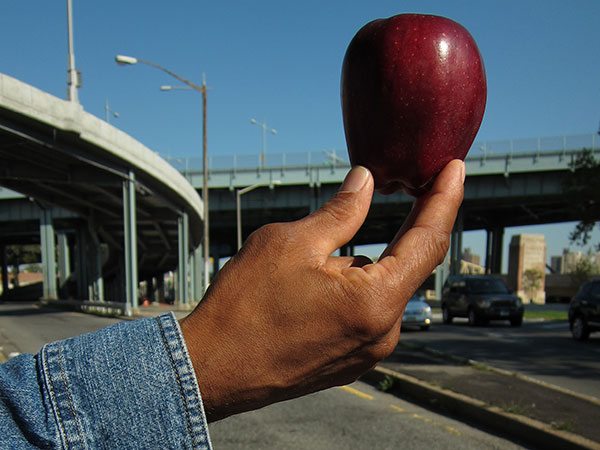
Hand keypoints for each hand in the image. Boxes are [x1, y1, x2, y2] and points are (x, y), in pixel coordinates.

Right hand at [180, 159, 464, 421]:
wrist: (210, 369)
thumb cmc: (245, 306)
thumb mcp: (291, 243)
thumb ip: (341, 212)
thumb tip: (366, 182)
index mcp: (376, 301)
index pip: (427, 240)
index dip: (444, 198)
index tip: (457, 169)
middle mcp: (383, 333)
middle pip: (406, 265)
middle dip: (404, 226)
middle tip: (406, 188)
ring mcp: (368, 352)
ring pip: (381, 288)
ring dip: (364, 262)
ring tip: (314, 260)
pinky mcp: (350, 361)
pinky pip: (366, 311)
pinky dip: (354, 286)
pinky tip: (314, 286)